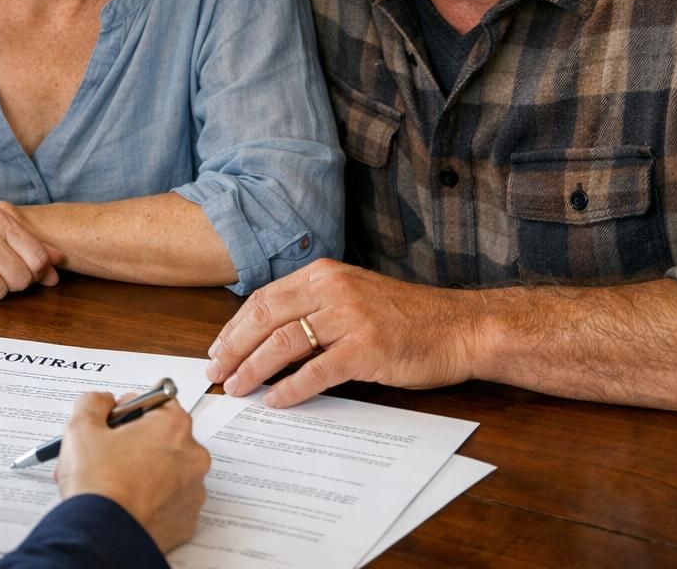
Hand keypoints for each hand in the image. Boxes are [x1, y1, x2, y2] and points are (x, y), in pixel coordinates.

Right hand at [55, 391, 210, 551]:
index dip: (129, 410)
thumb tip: (102, 403)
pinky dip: (151, 499)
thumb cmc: (97, 484)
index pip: (157, 401)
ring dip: (142, 470)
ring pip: (166, 469)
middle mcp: (192, 455)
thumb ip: (94, 402)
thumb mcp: (81, 427)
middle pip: (162, 436)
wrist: (101, 536)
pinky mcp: (187, 519)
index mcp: (174, 426)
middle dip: (133, 442)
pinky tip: (126, 502)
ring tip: (111, 482)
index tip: (113, 424)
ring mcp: (193, 490)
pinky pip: (169, 500)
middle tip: (104, 456)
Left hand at [204, 259, 480, 407]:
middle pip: (266, 318)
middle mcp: (334, 290)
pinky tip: (276, 402)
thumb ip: (316, 306)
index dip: (235, 326)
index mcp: (326, 274)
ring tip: (238, 389)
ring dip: (254, 370)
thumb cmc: (408, 316)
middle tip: (217, 373)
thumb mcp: (355, 295)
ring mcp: (351, 318)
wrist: (459, 327)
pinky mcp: (367, 349)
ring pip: (284, 344)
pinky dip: (291, 390)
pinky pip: (316, 372)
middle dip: (234, 348)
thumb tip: (268, 336)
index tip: (218, 349)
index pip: (265, 298)